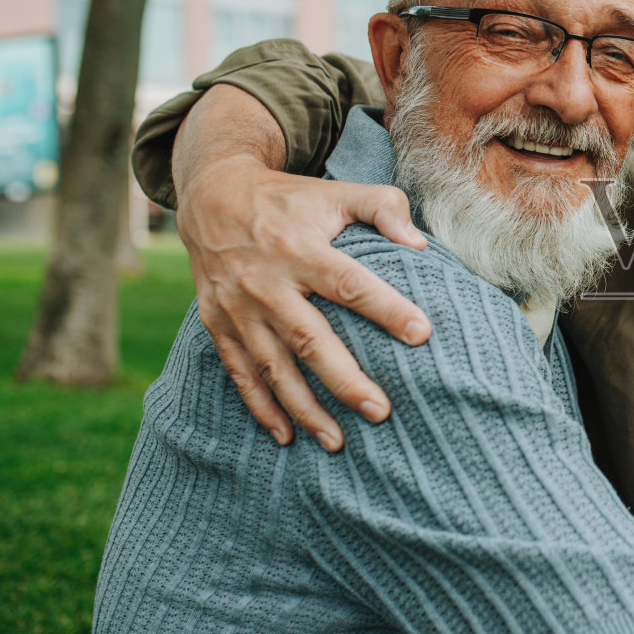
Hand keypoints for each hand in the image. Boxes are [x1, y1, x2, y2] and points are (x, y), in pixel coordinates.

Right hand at [178, 154, 430, 450]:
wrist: (211, 195)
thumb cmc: (291, 199)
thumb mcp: (336, 192)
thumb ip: (384, 207)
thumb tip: (420, 244)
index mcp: (301, 248)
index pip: (349, 283)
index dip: (386, 308)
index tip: (422, 334)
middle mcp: (266, 282)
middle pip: (310, 338)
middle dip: (344, 379)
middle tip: (380, 411)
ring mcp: (238, 308)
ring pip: (273, 367)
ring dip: (304, 407)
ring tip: (338, 441)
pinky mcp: (218, 324)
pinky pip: (240, 372)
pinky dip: (261, 407)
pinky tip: (285, 436)